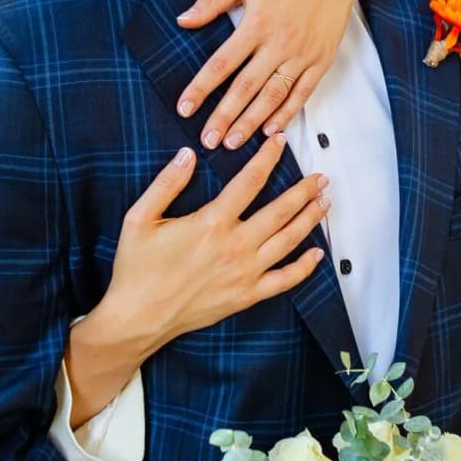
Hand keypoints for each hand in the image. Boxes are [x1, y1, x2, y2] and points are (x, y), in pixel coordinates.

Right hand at [65, 135, 327, 423]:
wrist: (138, 318)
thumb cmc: (136, 267)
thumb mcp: (139, 218)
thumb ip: (166, 184)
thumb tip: (188, 153)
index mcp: (211, 222)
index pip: (249, 181)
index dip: (268, 158)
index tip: (279, 142)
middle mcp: (235, 246)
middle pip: (280, 211)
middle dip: (303, 191)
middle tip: (321, 176)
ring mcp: (245, 274)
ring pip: (288, 241)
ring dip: (309, 220)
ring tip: (324, 202)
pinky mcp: (246, 296)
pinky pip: (284, 281)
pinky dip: (305, 267)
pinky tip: (318, 253)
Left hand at [176, 0, 414, 149]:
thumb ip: (211, 2)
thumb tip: (182, 20)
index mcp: (257, 23)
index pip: (222, 64)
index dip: (201, 88)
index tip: (185, 108)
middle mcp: (279, 43)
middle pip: (246, 88)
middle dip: (225, 117)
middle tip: (207, 140)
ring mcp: (303, 54)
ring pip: (273, 96)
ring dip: (252, 122)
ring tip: (233, 142)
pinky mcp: (321, 60)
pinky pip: (302, 94)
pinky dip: (286, 114)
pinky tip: (270, 130)